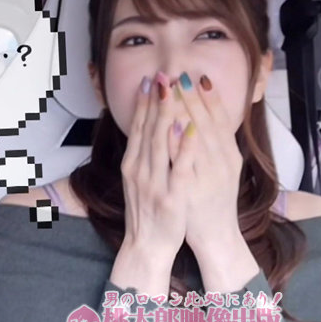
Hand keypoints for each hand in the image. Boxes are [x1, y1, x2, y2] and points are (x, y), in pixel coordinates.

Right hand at [118, 71, 188, 262]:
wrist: (146, 246)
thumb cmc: (146, 213)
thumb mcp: (137, 181)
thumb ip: (140, 156)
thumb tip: (144, 130)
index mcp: (132, 165)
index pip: (137, 128)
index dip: (143, 103)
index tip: (149, 80)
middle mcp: (139, 170)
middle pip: (148, 129)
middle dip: (155, 100)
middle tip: (161, 75)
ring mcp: (154, 182)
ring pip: (160, 141)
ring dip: (167, 113)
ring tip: (173, 90)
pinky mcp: (172, 195)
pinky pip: (179, 166)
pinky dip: (183, 145)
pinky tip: (188, 127)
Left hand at [171, 71, 259, 291]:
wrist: (204, 237)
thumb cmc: (203, 202)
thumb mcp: (211, 171)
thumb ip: (206, 147)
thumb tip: (195, 120)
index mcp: (227, 157)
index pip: (219, 122)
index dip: (210, 99)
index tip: (199, 76)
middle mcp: (220, 165)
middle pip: (207, 125)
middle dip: (193, 99)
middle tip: (182, 74)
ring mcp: (205, 179)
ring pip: (197, 139)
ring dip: (186, 112)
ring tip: (175, 89)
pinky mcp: (189, 192)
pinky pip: (184, 163)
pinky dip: (180, 144)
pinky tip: (174, 126)